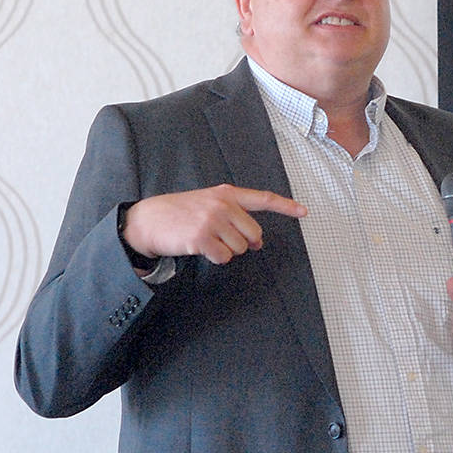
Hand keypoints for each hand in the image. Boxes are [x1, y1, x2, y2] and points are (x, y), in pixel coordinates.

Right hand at [121, 184, 306, 265]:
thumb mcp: (208, 202)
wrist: (149, 220)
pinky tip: (200, 248)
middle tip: (224, 239)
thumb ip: (234, 215)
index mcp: (227, 194)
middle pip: (254, 234)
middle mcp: (222, 205)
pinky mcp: (202, 238)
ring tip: (207, 240)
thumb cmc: (181, 213)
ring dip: (227, 250)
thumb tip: (256, 241)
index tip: (304, 212)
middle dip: (244, 243)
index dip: (286, 206)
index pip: (263, 199)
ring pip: (240, 248)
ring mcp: (212, 221)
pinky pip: (224, 258)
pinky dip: (215, 258)